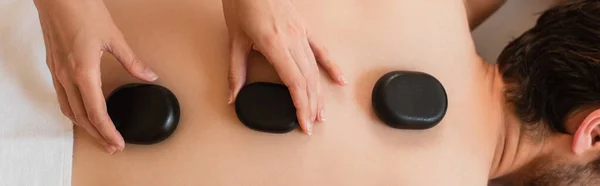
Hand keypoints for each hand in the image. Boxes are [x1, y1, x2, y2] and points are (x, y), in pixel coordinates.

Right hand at [34, 0, 157, 152]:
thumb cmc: (82, 10)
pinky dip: (74, 110)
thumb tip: (148, 76)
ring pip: (68, 109)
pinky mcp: (54, 65)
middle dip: (97, 134)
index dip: (107, 131)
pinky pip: (62, 96)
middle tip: (112, 145)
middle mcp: (67, 76)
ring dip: (84, 125)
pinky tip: (83, 111)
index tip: (117, 143)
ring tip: (99, 134)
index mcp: (83, 72)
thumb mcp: (114, 37)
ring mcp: (57, 71)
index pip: (96, 112)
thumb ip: (132, 61)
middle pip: (81, 117)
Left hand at [222, 0, 346, 134]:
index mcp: (274, 44)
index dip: (300, 105)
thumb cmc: (242, 4)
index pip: (294, 82)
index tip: (303, 123)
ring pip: (315, 69)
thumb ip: (235, 71)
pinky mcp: (303, 28)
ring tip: (321, 112)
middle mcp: (292, 40)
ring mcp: (300, 34)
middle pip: (307, 79)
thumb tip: (232, 95)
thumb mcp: (235, 40)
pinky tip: (339, 80)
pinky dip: (331, 67)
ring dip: (319, 92)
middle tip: (311, 124)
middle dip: (310, 105)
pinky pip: (321, 50)